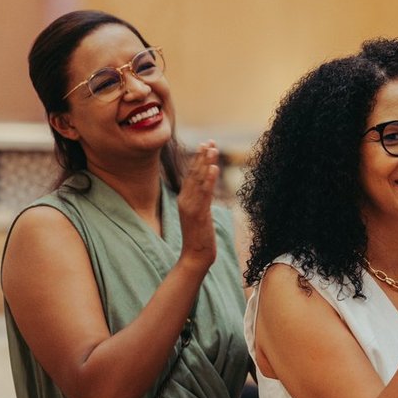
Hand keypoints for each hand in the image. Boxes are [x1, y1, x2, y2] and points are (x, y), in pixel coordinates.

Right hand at [176, 140, 219, 270]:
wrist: (196, 255)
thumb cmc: (200, 237)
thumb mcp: (201, 215)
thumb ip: (202, 202)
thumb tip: (207, 191)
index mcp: (185, 199)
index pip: (191, 175)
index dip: (198, 159)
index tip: (205, 145)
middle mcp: (185, 200)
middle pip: (193, 174)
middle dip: (202, 156)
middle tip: (209, 141)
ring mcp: (191, 206)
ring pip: (198, 180)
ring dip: (205, 163)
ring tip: (212, 148)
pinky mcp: (198, 214)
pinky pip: (204, 193)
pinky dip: (208, 179)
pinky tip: (213, 168)